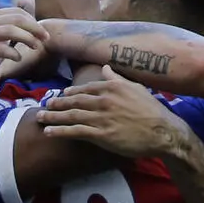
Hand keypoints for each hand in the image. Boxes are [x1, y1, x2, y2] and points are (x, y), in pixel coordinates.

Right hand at [0, 7, 47, 91]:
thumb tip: (13, 30)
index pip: (15, 12)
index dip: (32, 20)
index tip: (42, 31)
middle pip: (16, 18)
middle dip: (35, 27)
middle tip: (46, 38)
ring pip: (10, 31)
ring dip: (27, 39)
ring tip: (36, 48)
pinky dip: (12, 53)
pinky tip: (18, 59)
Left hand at [37, 74, 190, 161]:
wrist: (162, 131)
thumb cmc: (151, 110)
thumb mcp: (135, 88)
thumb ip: (117, 78)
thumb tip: (106, 68)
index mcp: (110, 87)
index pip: (84, 89)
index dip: (69, 93)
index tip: (60, 96)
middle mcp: (103, 100)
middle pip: (73, 101)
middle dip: (56, 104)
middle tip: (44, 106)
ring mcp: (101, 117)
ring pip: (70, 115)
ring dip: (52, 117)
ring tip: (40, 118)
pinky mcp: (101, 134)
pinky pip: (75, 132)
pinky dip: (60, 131)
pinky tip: (49, 132)